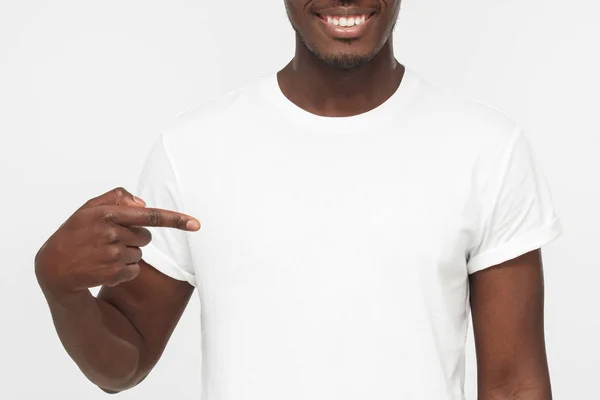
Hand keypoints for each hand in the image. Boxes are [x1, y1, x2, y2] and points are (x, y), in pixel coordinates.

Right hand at [34, 187, 199, 296]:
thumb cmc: (74, 234)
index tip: (196, 224)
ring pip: (140, 254)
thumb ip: (116, 198)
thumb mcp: (89, 209)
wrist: (53, 268)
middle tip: (108, 241)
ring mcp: (112, 255)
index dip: (175, 220)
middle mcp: (112, 233)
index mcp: (107, 214)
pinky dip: (123, 271)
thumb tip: (144, 203)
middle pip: (146, 237)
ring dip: (126, 254)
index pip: (149, 215)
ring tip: (102, 255)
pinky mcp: (114, 274)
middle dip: (133, 238)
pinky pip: (134, 270)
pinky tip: (103, 268)